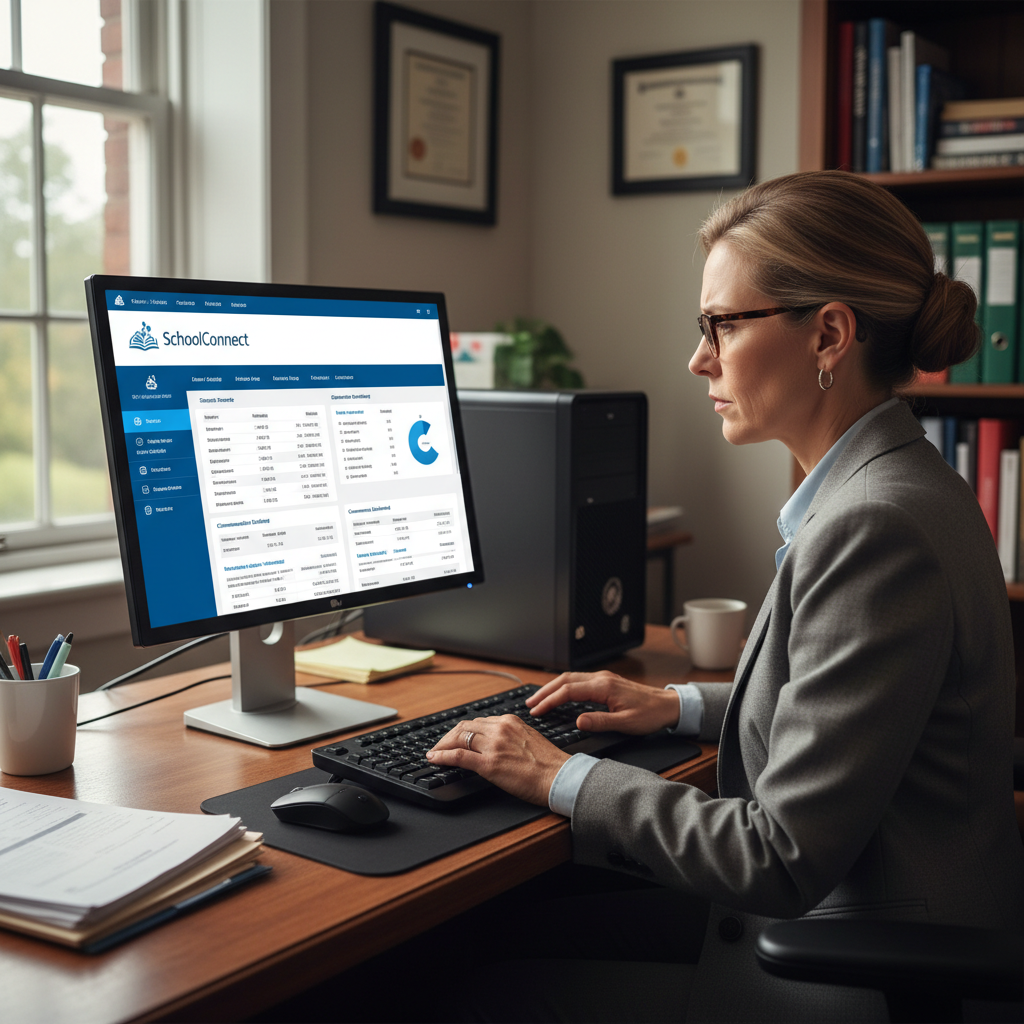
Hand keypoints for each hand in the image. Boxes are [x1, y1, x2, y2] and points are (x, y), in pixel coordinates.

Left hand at [427, 715, 569, 806]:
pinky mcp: (489, 764)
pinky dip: (442, 756)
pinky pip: (458, 756)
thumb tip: (496, 742)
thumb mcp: (529, 738)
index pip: (478, 722)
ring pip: (458, 739)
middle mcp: (500, 729)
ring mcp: (493, 746)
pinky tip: (434, 758)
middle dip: (449, 736)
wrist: (558, 777)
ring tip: (436, 752)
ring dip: (442, 745)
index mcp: (510, 721)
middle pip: (465, 727)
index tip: (456, 737)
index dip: (463, 731)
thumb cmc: (549, 763)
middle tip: (441, 745)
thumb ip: (511, 735)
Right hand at [525, 671, 679, 735]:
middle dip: (544, 691)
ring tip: (538, 699)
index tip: (537, 711)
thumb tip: (579, 721)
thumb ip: (601, 722)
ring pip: (570, 678)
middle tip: (529, 703)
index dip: (550, 701)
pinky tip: (558, 694)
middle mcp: (601, 678)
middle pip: (564, 680)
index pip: (568, 691)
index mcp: (604, 687)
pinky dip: (563, 686)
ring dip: (552, 687)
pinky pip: (578, 680)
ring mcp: (603, 678)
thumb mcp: (626, 723)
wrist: (667, 705)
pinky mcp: (605, 682)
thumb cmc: (650, 714)